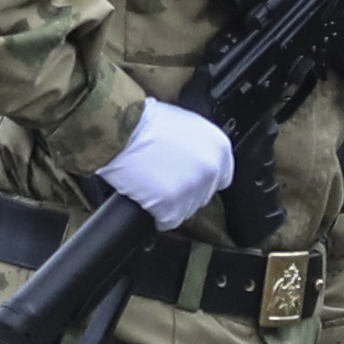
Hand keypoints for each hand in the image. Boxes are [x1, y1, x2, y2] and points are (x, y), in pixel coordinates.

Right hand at [95, 97, 232, 228]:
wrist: (120, 130)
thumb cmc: (145, 122)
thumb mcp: (185, 125)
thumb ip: (199, 146)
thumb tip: (196, 161)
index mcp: (220, 147)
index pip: (222, 177)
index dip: (201, 179)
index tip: (187, 178)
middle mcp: (211, 169)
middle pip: (203, 196)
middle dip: (185, 192)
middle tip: (163, 180)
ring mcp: (192, 189)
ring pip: (186, 210)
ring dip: (170, 204)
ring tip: (152, 187)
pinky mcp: (172, 206)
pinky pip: (167, 221)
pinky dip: (157, 215)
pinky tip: (147, 200)